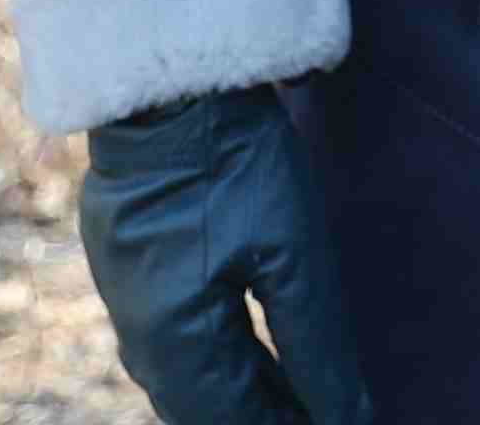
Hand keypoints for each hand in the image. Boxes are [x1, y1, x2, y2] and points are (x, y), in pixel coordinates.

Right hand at [76, 84, 376, 424]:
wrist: (166, 88)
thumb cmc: (233, 166)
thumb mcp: (291, 258)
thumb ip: (317, 347)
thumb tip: (351, 416)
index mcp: (172, 345)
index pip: (238, 420)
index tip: (348, 422)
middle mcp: (139, 337)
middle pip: (209, 407)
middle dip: (269, 412)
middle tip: (327, 408)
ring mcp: (128, 304)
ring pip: (192, 378)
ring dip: (247, 390)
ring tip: (306, 393)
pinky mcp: (130, 270)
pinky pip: (177, 340)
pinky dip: (222, 357)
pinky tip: (262, 353)